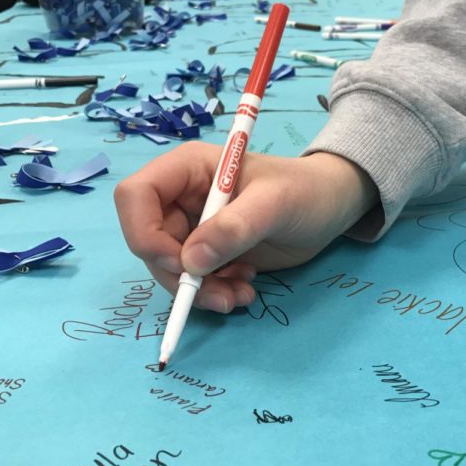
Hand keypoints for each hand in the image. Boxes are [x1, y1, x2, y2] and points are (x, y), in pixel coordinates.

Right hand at [114, 143, 378, 312]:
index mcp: (187, 169)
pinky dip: (213, 294)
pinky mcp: (209, 254)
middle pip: (148, 242)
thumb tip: (190, 261)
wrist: (330, 208)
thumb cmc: (305, 191)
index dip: (144, 233)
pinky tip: (245, 290)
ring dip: (199, 293)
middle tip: (220, 296)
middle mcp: (181, 198)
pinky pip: (192, 282)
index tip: (181, 264)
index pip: (135, 196)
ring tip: (241, 296)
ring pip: (169, 270)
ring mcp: (193, 228)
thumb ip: (235, 228)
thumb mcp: (276, 204)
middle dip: (178, 276)